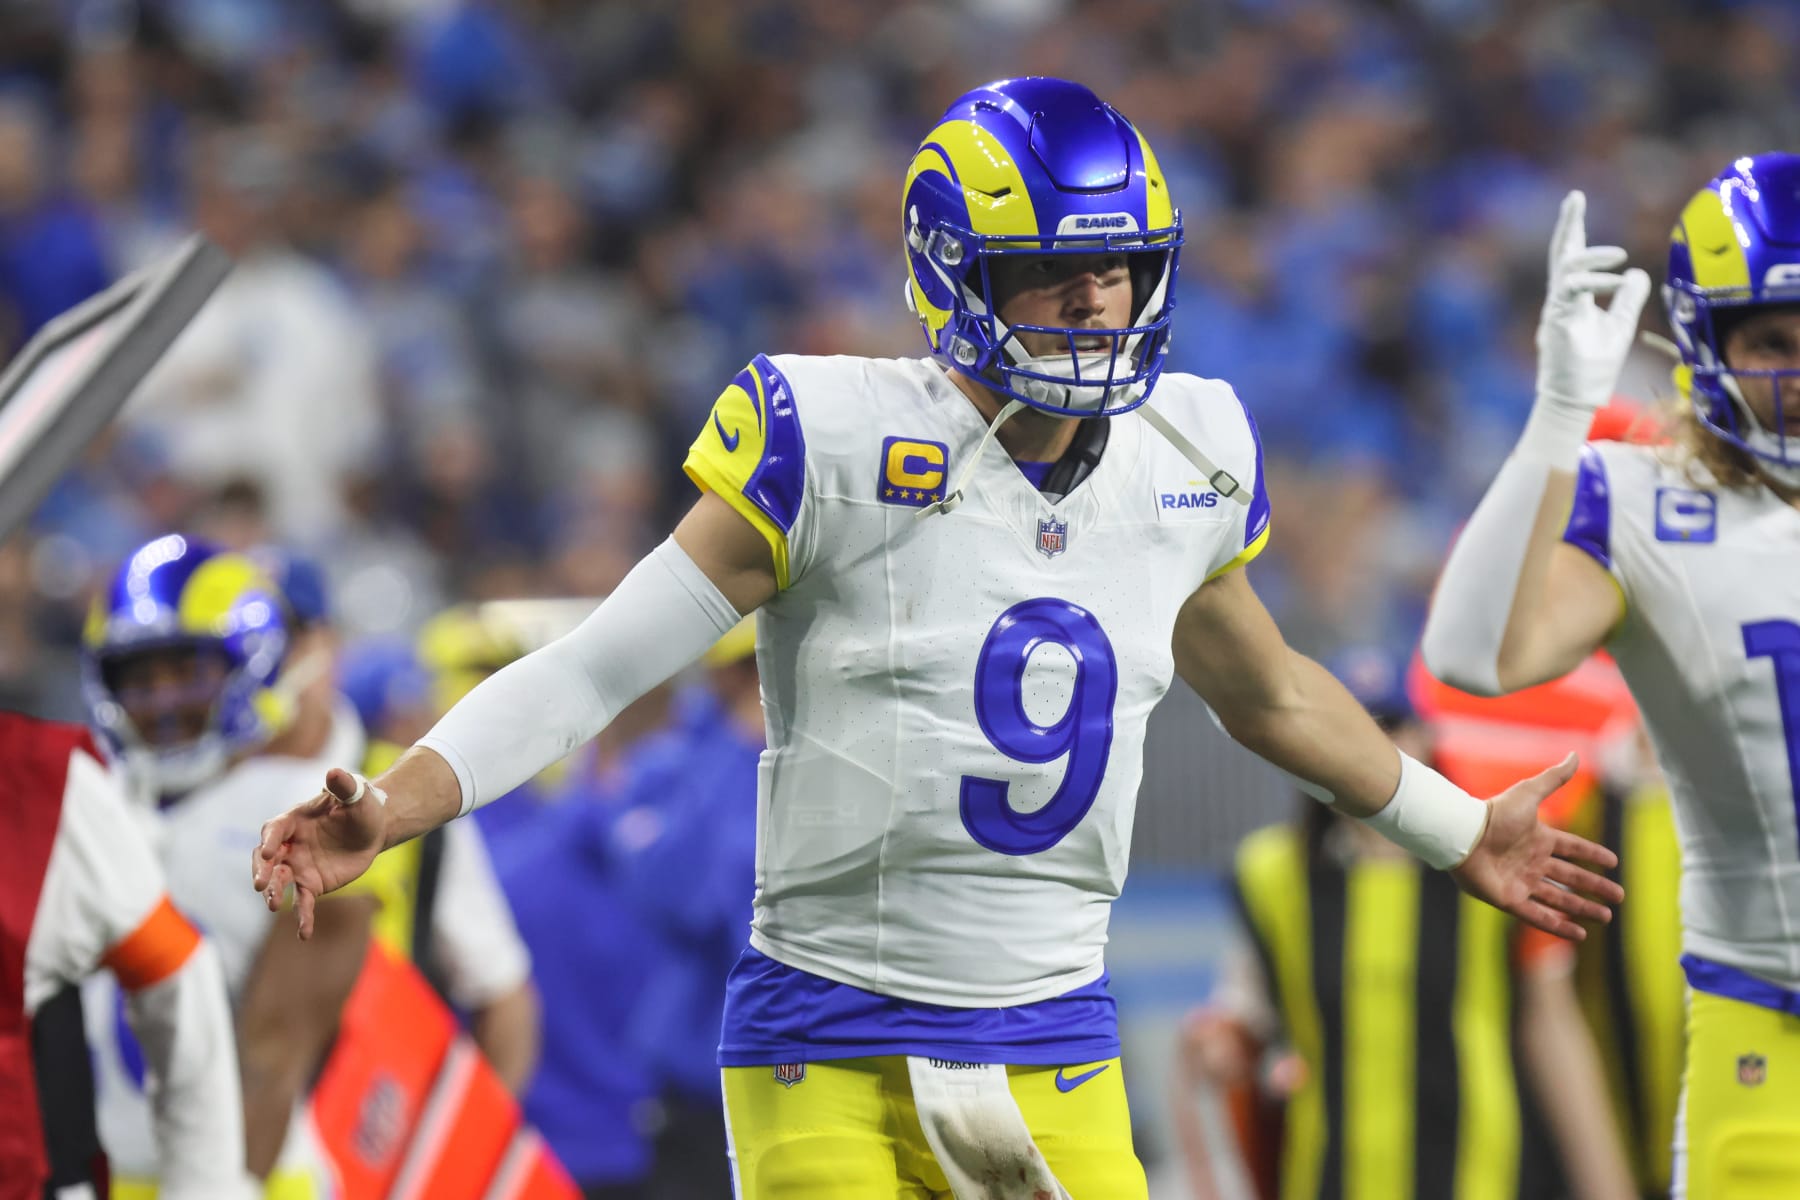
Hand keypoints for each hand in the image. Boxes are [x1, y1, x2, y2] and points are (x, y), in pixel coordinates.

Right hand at [251, 768, 387, 938]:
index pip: (275, 829)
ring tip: (272, 905)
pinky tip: (304, 934)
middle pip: (267, 858)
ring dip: (272, 892)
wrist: (372, 830)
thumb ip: (344, 786)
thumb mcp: (357, 795)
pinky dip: (302, 917)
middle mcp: (290, 844)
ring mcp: (297, 865)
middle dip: (261, 870)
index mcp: (295, 819)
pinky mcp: (311, 883)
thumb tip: (334, 772)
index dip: (270, 840)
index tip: (269, 851)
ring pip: (279, 881)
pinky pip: (301, 902)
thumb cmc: (361, 807)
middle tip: (260, 884)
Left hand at [1450, 752, 1622, 940]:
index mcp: (1538, 838)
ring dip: (1582, 909)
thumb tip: (1576, 754)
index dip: (1593, 855)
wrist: (1464, 836)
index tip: (1613, 862)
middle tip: (1618, 897)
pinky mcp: (1510, 900)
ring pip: (1559, 899)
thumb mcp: (1530, 793)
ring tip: (1605, 917)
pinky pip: (1538, 917)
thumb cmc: (1495, 814)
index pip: (1573, 849)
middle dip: (1594, 887)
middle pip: (1571, 877)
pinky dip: (1559, 926)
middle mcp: (1532, 862)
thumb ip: (1554, 778)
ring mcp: (1521, 882)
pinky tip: (1578, 934)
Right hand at [1536, 190, 1651, 414]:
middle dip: (1568, 225)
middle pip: (1560, 254)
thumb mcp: (1619, 325)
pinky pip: (1573, 289)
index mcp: (1574, 298)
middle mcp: (1561, 299)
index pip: (1572, 258)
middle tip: (1574, 198)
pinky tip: (1616, 278)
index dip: (1575, 231)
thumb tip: (1636, 273)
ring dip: (1591, 254)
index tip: (1576, 203)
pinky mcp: (1558, 320)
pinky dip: (1596, 281)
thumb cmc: (1594, 367)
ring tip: (1619, 254)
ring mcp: (1557, 308)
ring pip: (1566, 268)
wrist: (1578, 396)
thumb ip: (1627, 299)